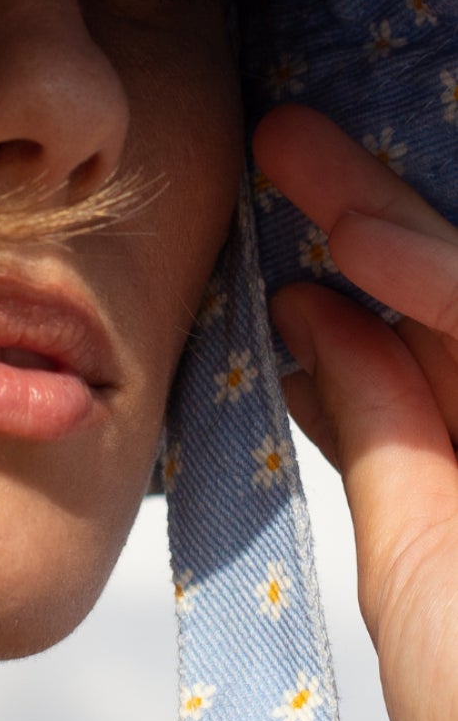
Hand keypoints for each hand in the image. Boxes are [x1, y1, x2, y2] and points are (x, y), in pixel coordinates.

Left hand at [254, 105, 457, 720]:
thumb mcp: (419, 576)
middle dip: (377, 214)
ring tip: (318, 191)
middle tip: (286, 143)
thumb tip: (317, 327)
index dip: (360, 273)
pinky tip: (372, 257)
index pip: (424, 348)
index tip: (279, 240)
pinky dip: (445, 290)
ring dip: (415, 241)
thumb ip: (385, 443)